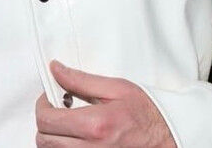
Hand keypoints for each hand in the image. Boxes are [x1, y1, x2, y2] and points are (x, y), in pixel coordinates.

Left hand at [35, 60, 174, 146]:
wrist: (169, 137)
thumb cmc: (147, 113)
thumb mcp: (116, 88)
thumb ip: (81, 80)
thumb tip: (56, 70)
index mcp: (95, 125)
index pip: (46, 120)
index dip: (42, 105)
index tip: (51, 99)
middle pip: (44, 141)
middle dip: (46, 123)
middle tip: (58, 111)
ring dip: (54, 138)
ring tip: (70, 126)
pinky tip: (77, 138)